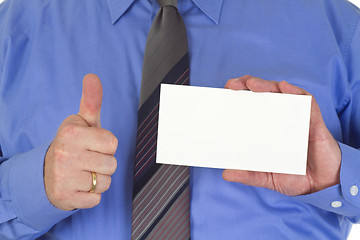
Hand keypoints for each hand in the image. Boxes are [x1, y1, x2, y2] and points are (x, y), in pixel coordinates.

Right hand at [44, 74, 117, 210]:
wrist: (47, 172)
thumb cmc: (73, 144)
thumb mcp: (81, 122)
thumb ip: (91, 101)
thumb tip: (92, 76)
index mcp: (72, 133)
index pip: (113, 143)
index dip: (106, 145)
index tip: (93, 144)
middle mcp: (65, 154)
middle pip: (112, 164)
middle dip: (104, 163)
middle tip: (88, 160)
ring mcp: (63, 177)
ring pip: (105, 182)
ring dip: (98, 180)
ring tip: (83, 172)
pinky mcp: (65, 197)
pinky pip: (96, 199)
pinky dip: (91, 195)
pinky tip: (78, 186)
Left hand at [222, 75, 340, 195]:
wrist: (323, 186)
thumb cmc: (296, 177)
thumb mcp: (267, 177)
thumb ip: (249, 175)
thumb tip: (226, 174)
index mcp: (269, 128)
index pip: (252, 106)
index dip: (239, 96)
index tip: (224, 92)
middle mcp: (281, 119)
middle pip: (264, 95)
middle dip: (247, 85)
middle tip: (233, 85)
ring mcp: (297, 118)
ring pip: (282, 94)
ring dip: (266, 85)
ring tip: (251, 84)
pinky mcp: (314, 121)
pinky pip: (306, 102)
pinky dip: (295, 93)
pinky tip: (284, 88)